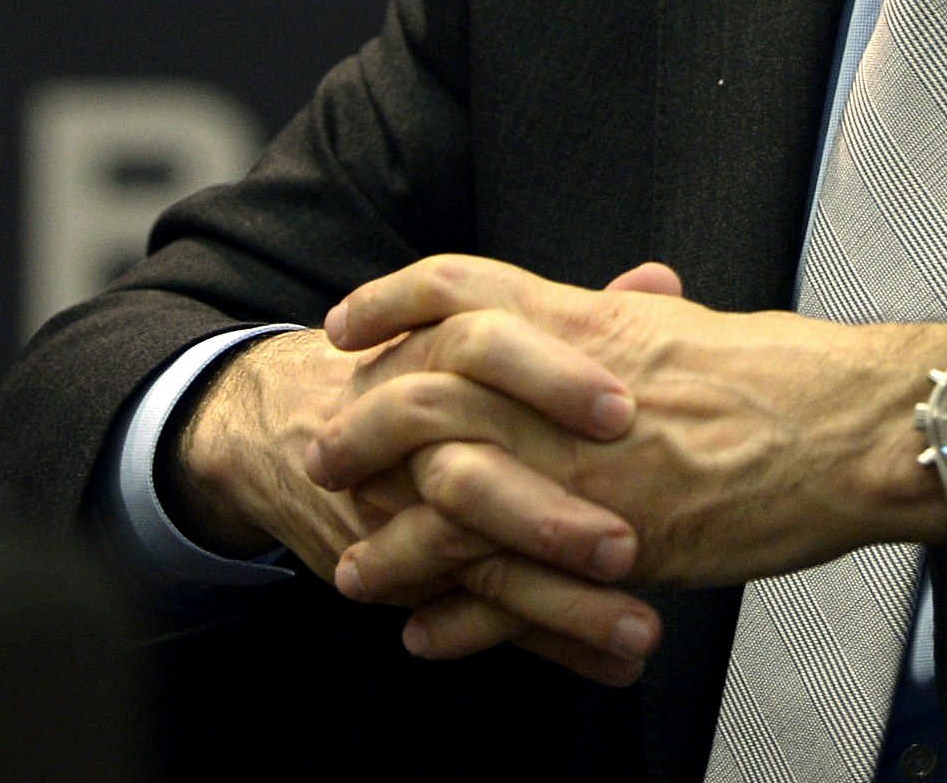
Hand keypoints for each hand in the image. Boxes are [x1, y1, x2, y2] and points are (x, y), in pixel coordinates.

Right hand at [168, 272, 670, 684]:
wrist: (288, 428)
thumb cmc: (412, 370)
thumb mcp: (473, 329)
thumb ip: (572, 317)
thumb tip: (658, 280)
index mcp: (436, 352)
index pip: (484, 348)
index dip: (553, 377)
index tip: (625, 410)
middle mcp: (410, 437)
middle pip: (469, 473)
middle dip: (549, 515)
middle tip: (628, 544)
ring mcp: (401, 516)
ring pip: (475, 563)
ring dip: (562, 603)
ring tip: (639, 628)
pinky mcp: (402, 576)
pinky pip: (478, 620)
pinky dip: (552, 646)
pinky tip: (615, 665)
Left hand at [314, 255, 946, 598]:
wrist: (850, 427)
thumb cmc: (786, 376)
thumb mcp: (683, 328)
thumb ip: (622, 321)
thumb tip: (602, 306)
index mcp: (586, 320)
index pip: (456, 287)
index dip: (389, 302)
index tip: (347, 325)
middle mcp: (566, 389)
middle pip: (422, 395)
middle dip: (358, 430)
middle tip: (323, 454)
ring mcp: (583, 469)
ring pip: (445, 505)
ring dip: (389, 545)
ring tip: (356, 571)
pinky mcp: (611, 543)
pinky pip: (506, 588)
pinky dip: (456, 619)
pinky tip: (429, 635)